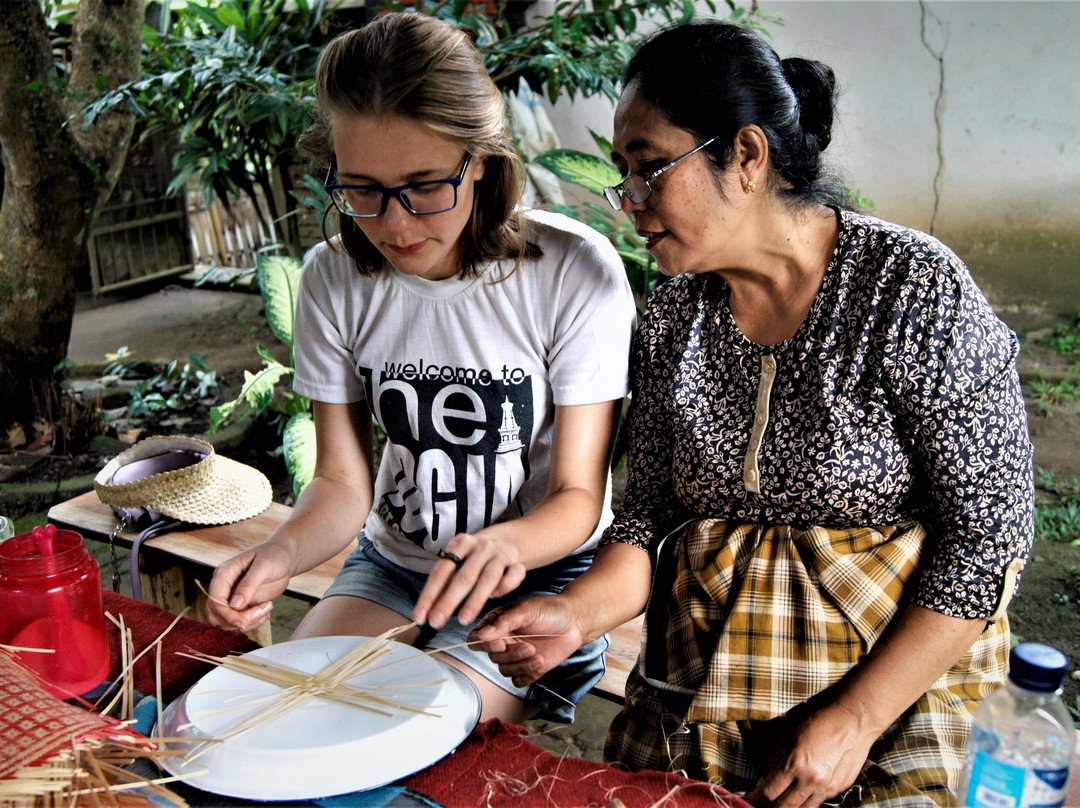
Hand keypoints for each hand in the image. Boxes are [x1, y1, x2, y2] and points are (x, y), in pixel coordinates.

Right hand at [206, 543, 293, 631]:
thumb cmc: (273, 556)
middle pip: (216, 616)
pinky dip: (254, 622)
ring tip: (266, 607)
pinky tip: (266, 609)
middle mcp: (224, 588)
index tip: (244, 623)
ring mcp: (232, 598)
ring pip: (227, 623)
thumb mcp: (263, 566)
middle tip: (260, 612)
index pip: (215, 601)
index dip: (227, 615)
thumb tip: (234, 605)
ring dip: (248, 622)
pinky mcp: (242, 606)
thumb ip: (248, 585)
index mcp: (223, 574)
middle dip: (237, 621)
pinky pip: (240, 623)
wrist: (283, 558)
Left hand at [412, 533, 525, 627]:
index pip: (441, 571)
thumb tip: (425, 612)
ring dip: (474, 601)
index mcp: (460, 543)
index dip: (429, 595)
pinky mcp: (517, 563)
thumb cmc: (472, 558)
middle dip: (448, 602)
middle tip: (436, 623)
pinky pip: (514, 575)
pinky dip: (505, 586)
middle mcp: (481, 547)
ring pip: (488, 578)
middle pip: (463, 577)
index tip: (420, 617)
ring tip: (462, 620)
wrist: (505, 541)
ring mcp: (500, 554)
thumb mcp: (457, 561)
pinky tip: (495, 597)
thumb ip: (444, 583)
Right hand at [467, 596, 584, 686]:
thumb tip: (482, 634)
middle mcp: (503, 641)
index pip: (477, 639)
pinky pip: (518, 681)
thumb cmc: (550, 610)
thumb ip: (504, 622)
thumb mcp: (527, 610)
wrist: (574, 621)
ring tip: (538, 655)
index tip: (500, 644)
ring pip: (505, 670)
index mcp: (497, 624)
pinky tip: (540, 662)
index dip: (484, 645)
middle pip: (494, 657)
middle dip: (511, 654)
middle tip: (529, 647)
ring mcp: (515, 656)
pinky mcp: (528, 669)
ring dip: (521, 665)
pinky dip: (528, 674)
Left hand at [746, 701, 874, 807]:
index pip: (769, 791)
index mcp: (794, 764)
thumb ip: (776, 761)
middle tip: (762, 803)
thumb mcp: (789, 738)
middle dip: (769, 807)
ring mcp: (825, 787)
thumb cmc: (818, 724)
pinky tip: (800, 796)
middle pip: (784, 807)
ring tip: (780, 804)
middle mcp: (810, 780)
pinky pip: (818, 802)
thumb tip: (765, 779)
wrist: (851, 723)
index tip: (752, 796)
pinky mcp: (838, 789)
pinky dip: (806, 802)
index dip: (757, 796)